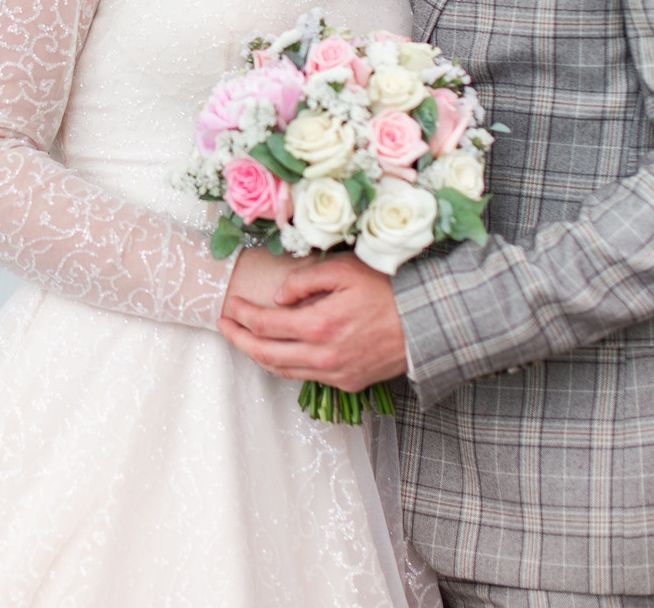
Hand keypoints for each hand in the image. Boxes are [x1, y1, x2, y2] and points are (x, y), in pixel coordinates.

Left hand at [217, 253, 406, 391]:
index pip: (265, 324)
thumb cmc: (389, 290)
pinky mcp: (349, 383)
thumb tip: (278, 297)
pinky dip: (286, 365)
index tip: (229, 305)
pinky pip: (306, 376)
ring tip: (243, 340)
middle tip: (223, 326)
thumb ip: (304, 280)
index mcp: (320, 325)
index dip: (242, 315)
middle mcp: (324, 356)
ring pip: (283, 371)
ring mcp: (337, 373)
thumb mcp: (345, 270)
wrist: (430, 323)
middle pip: (266, 354)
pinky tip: (279, 352)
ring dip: (258, 356)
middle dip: (238, 340)